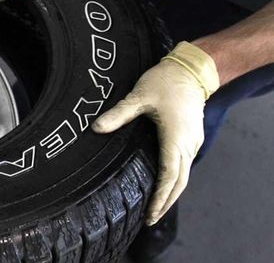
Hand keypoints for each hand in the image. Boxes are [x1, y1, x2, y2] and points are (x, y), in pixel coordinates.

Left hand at [92, 41, 219, 225]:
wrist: (193, 70)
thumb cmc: (166, 81)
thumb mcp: (139, 96)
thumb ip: (118, 114)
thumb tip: (95, 128)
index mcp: (175, 138)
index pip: (169, 176)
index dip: (160, 197)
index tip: (150, 213)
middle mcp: (187, 144)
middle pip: (179, 183)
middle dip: (165, 203)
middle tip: (150, 219)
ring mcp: (192, 142)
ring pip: (184, 176)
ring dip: (172, 193)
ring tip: (157, 209)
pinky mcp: (192, 138)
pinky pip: (185, 165)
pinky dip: (176, 180)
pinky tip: (165, 185)